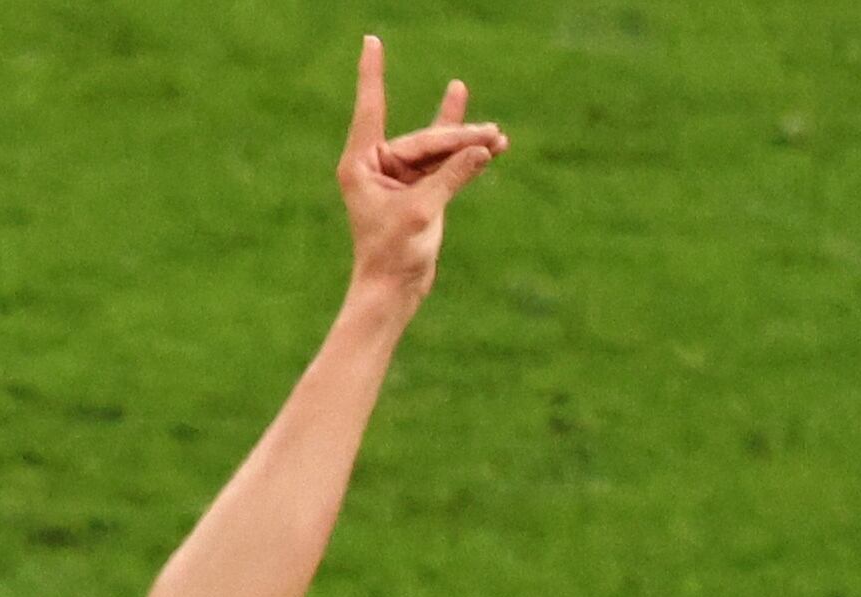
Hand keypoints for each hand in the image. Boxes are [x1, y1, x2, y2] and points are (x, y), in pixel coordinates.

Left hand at [337, 37, 505, 303]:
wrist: (393, 291)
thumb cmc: (393, 254)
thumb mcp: (423, 212)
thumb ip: (451, 177)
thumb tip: (483, 149)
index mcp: (362, 164)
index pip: (372, 109)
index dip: (373, 74)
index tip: (371, 41)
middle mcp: (377, 166)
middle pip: (424, 140)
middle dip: (459, 138)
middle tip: (493, 136)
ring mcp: (399, 177)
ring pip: (438, 151)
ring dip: (468, 145)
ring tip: (499, 137)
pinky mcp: (420, 191)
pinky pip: (446, 164)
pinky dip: (468, 158)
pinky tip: (492, 143)